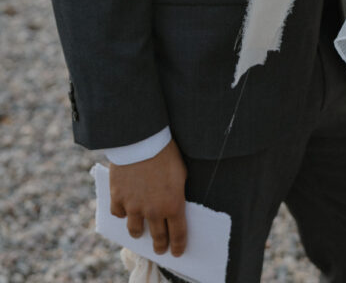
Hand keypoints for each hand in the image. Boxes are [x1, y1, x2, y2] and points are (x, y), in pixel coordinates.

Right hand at [109, 139, 187, 256]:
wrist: (141, 139)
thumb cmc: (166, 152)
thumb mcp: (180, 173)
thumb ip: (177, 192)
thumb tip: (174, 203)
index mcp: (173, 205)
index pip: (178, 234)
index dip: (178, 246)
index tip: (177, 252)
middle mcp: (153, 211)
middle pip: (157, 237)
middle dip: (160, 245)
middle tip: (160, 249)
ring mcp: (134, 206)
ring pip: (135, 230)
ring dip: (139, 232)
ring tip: (140, 231)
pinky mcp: (118, 198)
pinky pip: (119, 214)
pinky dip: (123, 213)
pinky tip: (125, 210)